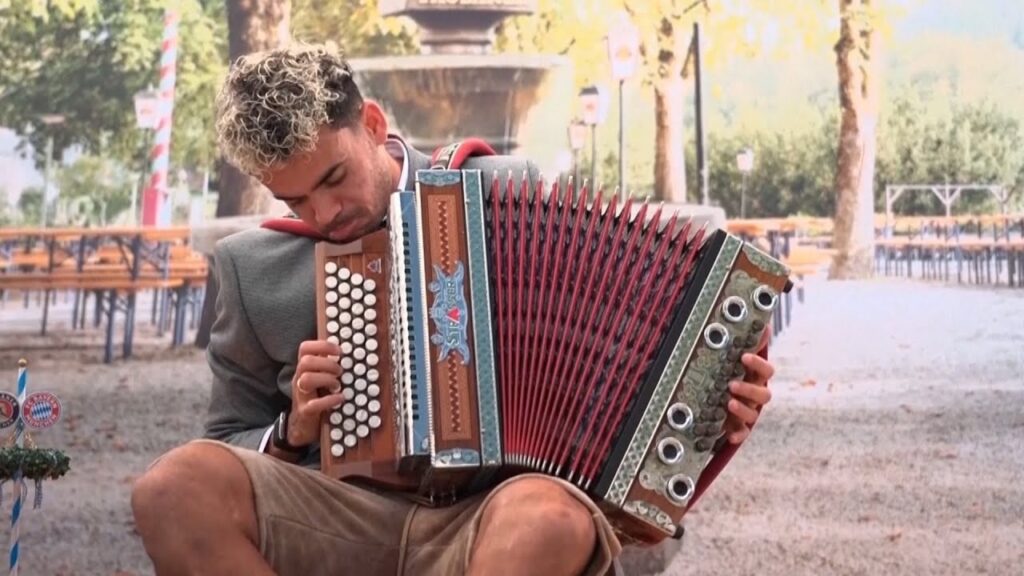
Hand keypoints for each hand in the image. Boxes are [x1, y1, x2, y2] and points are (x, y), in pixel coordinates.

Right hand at [288, 340, 344, 447]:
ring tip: (338, 386)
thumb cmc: (316, 398)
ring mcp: (301, 395)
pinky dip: (330, 400)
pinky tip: (340, 398)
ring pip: (306, 379)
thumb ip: (329, 366)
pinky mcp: (305, 412)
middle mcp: (299, 379)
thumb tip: (349, 352)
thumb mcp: (321, 379)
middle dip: (327, 364)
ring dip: (326, 379)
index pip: (305, 348)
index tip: (339, 351)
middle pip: (305, 361)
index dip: (322, 345)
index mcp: (304, 369)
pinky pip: (313, 404)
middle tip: (340, 372)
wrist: (301, 427)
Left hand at [723, 328, 773, 444]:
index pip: (767, 371)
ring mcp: (748, 412)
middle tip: (732, 383)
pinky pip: (742, 433)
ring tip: (728, 402)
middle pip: (763, 395)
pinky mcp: (739, 427)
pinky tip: (730, 435)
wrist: (722, 400)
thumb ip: (751, 343)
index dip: (758, 364)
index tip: (744, 356)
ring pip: (753, 414)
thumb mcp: (737, 360)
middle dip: (749, 389)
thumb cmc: (732, 375)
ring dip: (742, 409)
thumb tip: (765, 324)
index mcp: (757, 378)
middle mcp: (755, 396)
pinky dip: (738, 434)